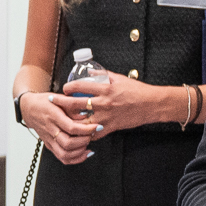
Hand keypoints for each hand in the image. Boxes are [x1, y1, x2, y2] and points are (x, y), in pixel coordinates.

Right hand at [20, 86, 97, 164]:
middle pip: (68, 143)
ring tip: (89, 144)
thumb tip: (88, 114)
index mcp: (53, 116)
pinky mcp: (49, 145)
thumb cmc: (46, 101)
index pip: (71, 128)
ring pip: (64, 154)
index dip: (86, 129)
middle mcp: (50, 129)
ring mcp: (48, 139)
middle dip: (84, 141)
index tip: (97, 126)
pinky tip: (85, 153)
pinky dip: (75, 159)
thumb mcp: (59, 98)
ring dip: (80, 152)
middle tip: (93, 134)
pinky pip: (62, 157)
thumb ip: (73, 106)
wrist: (28, 108)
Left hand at [62, 71, 186, 133]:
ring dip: (71, 121)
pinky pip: (95, 133)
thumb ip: (103, 75)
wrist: (152, 105)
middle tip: (53, 102)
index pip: (80, 87)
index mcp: (105, 89)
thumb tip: (90, 71)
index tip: (63, 89)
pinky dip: (86, 134)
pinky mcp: (111, 127)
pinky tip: (80, 133)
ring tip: (63, 119)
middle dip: (62, 103)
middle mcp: (104, 103)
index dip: (68, 88)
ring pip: (82, 122)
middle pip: (76, 104)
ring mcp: (107, 117)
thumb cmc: (137, 91)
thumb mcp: (120, 78)